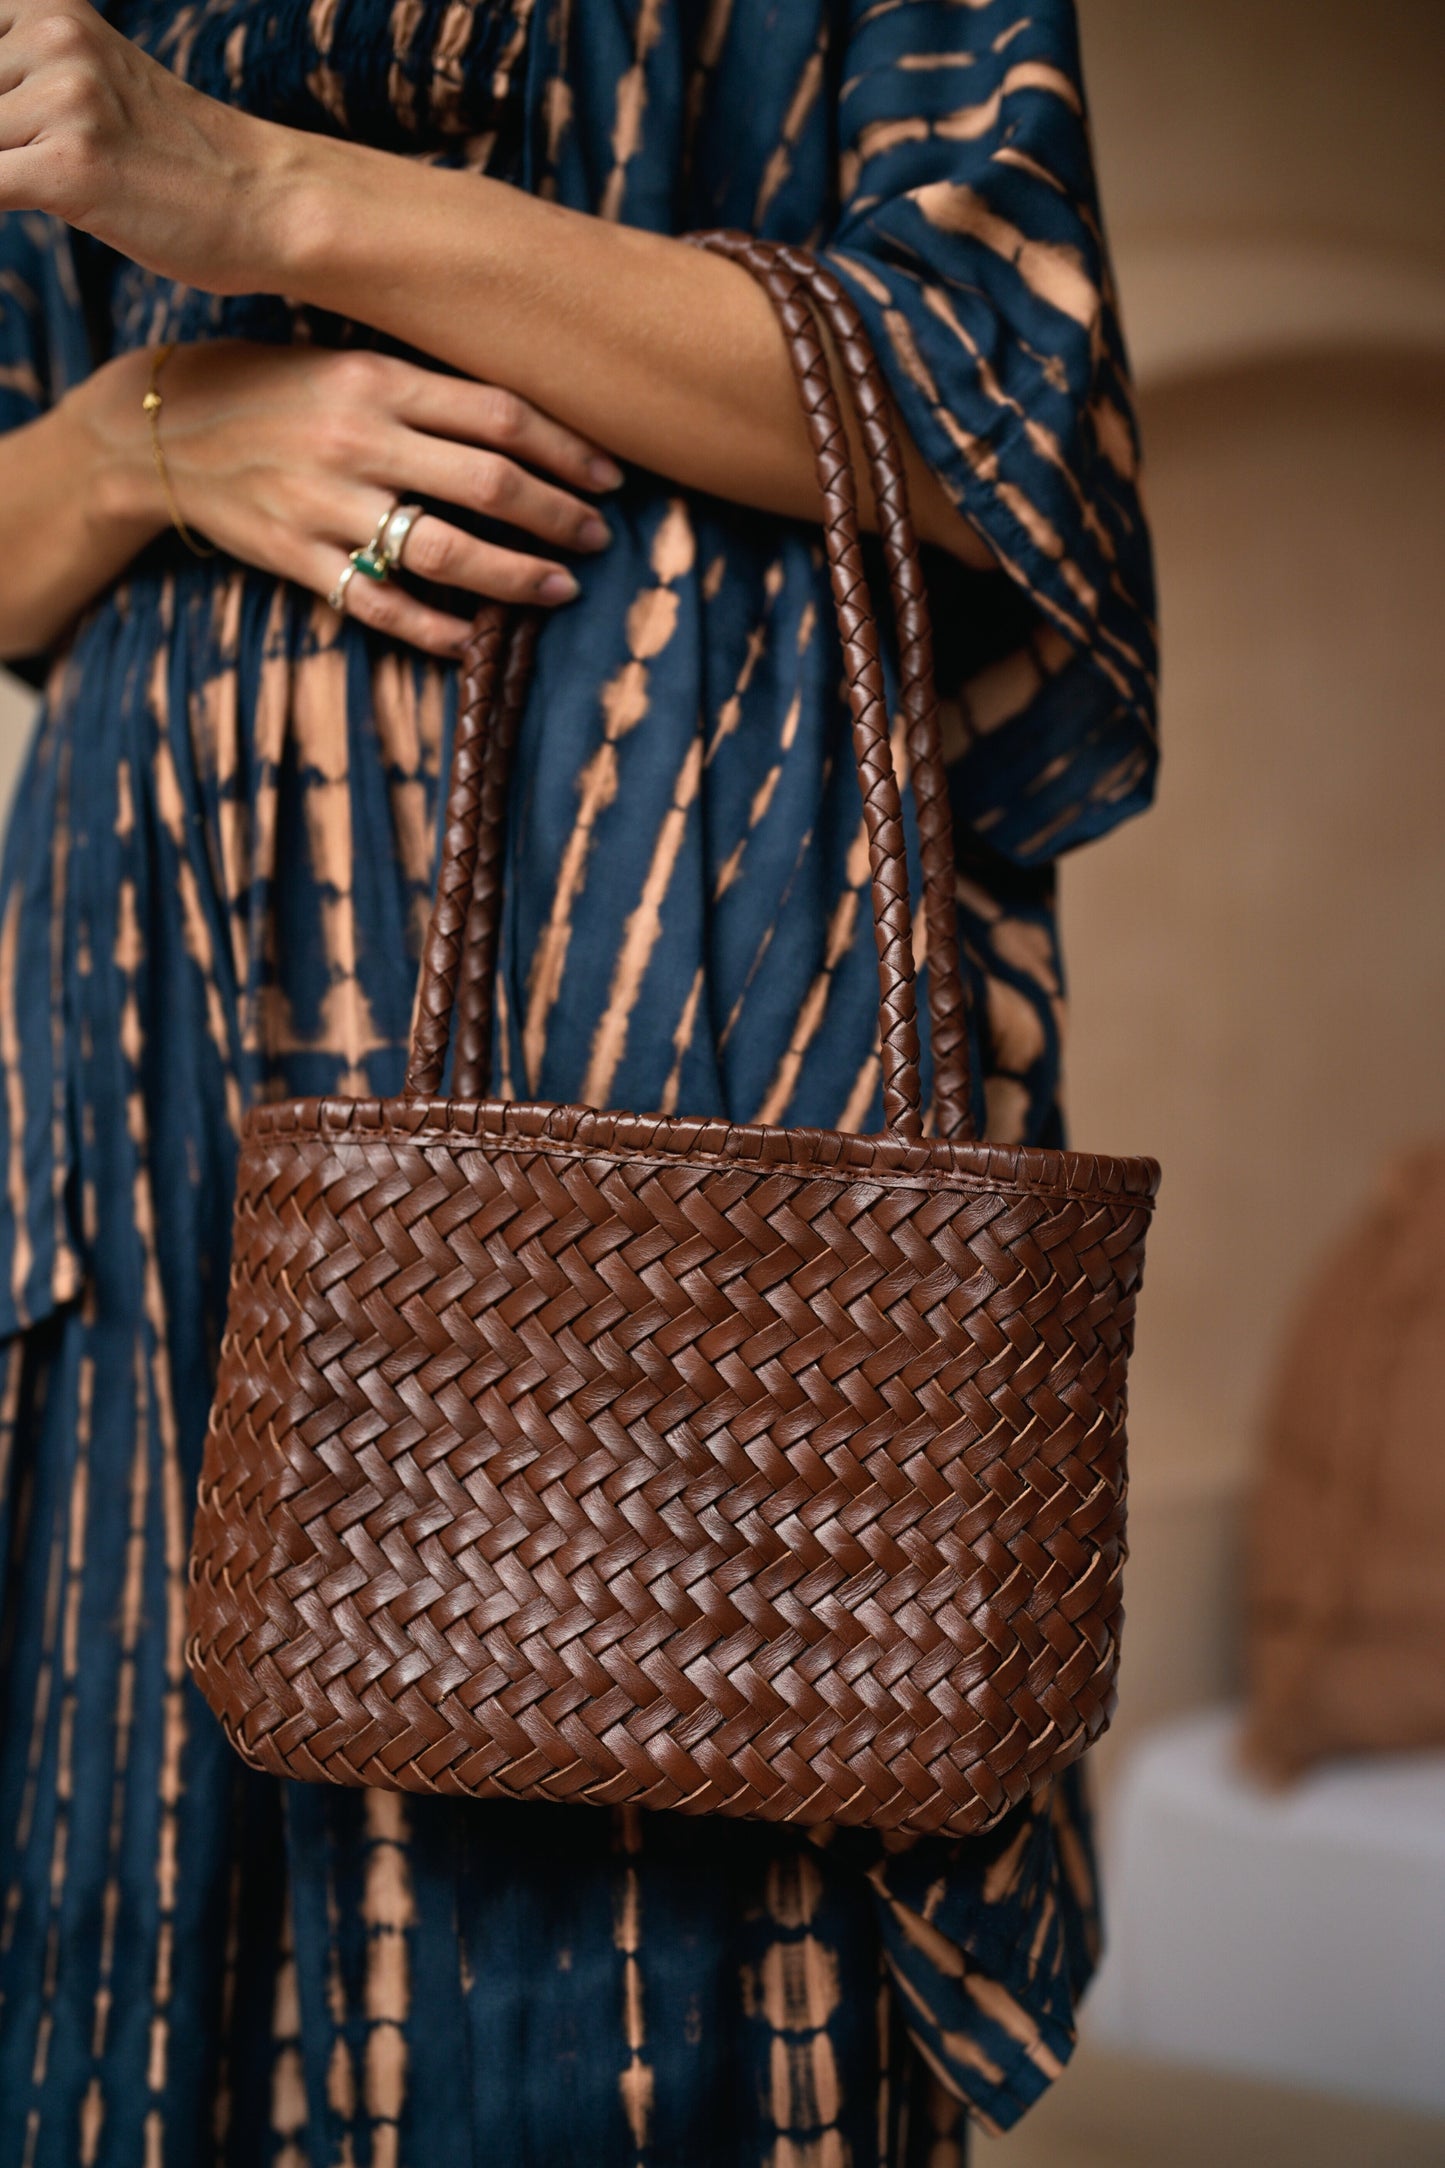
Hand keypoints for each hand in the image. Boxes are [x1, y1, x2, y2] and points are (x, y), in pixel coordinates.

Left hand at [0, 0, 311, 290]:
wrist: (272, 202)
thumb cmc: (182, 159)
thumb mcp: (92, 84)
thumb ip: (19, 88)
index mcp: (49, 9)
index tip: (15, 132)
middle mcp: (53, 37)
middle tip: (41, 164)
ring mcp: (65, 100)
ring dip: (2, 174)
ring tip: (61, 190)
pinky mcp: (72, 168)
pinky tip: (29, 210)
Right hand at [91, 340, 619, 654]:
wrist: (161, 426)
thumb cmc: (273, 389)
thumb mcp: (346, 362)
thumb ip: (424, 390)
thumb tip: (526, 420)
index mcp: (377, 380)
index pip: (499, 415)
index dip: (565, 450)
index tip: (609, 475)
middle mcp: (358, 440)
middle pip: (488, 485)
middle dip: (558, 516)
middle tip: (598, 537)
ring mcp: (326, 504)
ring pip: (445, 552)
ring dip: (514, 577)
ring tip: (559, 589)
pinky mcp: (296, 556)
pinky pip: (378, 604)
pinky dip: (433, 629)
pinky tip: (475, 640)